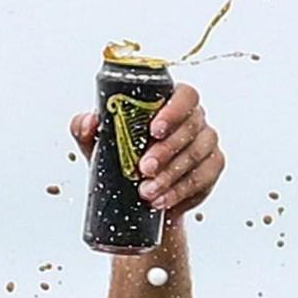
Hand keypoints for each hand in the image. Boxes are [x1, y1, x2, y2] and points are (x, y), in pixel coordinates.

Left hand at [66, 79, 225, 220]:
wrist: (135, 197)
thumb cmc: (119, 158)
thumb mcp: (97, 145)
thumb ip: (85, 129)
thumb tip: (89, 122)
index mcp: (171, 103)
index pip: (185, 95)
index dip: (174, 110)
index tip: (154, 130)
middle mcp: (195, 119)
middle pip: (191, 127)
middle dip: (166, 150)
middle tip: (143, 169)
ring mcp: (207, 143)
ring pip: (197, 155)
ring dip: (171, 176)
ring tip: (147, 192)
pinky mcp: (212, 169)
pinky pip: (203, 179)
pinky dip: (181, 192)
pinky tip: (162, 201)